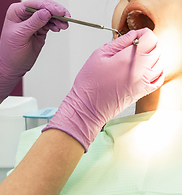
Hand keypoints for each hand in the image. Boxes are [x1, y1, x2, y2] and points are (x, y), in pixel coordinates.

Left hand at [0, 0, 69, 99]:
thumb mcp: (20, 35)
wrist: (11, 67)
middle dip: (56, 12)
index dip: (48, 6)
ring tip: (64, 26)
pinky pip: (50, 24)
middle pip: (44, 8)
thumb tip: (46, 12)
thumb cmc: (10, 52)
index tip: (59, 11)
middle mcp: (25, 15)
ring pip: (49, 16)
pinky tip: (59, 28)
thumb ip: (33, 23)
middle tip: (66, 17)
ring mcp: (33, 22)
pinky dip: (56, 25)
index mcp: (16, 12)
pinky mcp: (39, 30)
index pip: (35, 4)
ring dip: (58, 20)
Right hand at [43, 28, 164, 151]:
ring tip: (137, 59)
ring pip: (160, 63)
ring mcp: (143, 82)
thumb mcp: (99, 55)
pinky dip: (156, 71)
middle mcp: (140, 71)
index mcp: (128, 59)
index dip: (142, 34)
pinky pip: (159, 78)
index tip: (134, 37)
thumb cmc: (89, 84)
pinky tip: (145, 69)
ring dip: (151, 57)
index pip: (150, 38)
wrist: (87, 107)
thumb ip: (118, 42)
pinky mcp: (143, 92)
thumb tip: (131, 35)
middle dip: (147, 45)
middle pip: (156, 49)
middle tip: (133, 47)